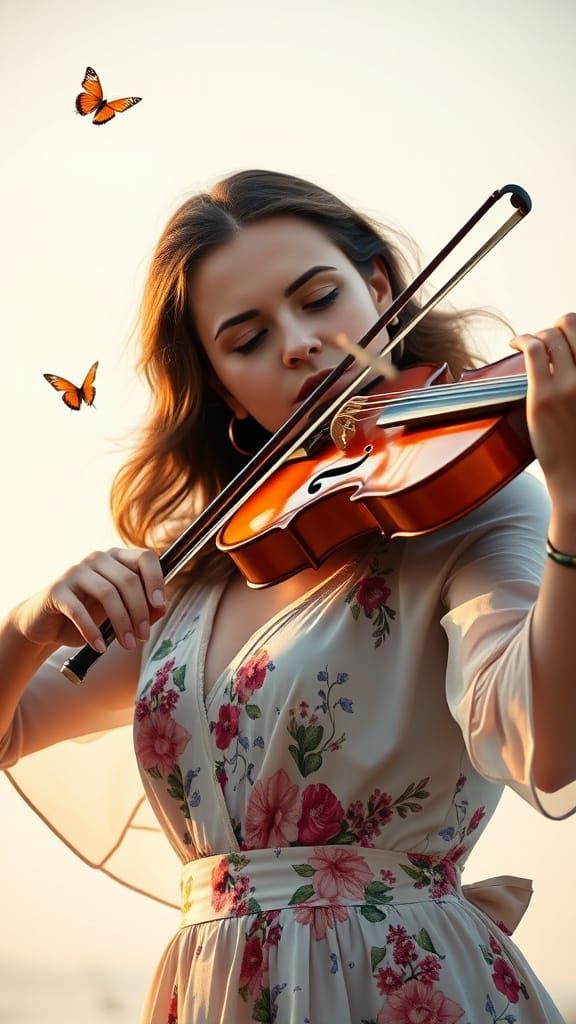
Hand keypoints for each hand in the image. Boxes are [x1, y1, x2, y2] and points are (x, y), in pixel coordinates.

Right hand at [14, 547, 165, 652]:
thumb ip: (142, 609)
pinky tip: (100, 647)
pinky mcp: (57, 590)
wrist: (48, 625)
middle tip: (143, 637)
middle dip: (140, 612)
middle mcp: (97, 559)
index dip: (156, 579)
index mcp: (117, 559)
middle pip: (128, 580)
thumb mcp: (119, 614)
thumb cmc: (90, 616)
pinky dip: (92, 631)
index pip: (145, 557)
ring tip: (128, 645)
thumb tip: (162, 609)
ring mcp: (75, 571)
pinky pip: (79, 610)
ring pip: (108, 593)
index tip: (160, 604)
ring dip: (122, 623)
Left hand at [510, 313, 575, 512]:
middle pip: (573, 325)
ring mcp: (569, 384)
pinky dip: (522, 340)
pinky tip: (515, 344)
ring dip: (538, 333)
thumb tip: (567, 364)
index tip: (565, 332)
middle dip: (557, 324)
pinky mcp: (543, 396)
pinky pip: (533, 350)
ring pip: (551, 335)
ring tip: (528, 342)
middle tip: (546, 334)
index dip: (575, 327)